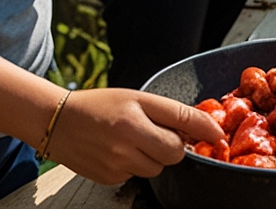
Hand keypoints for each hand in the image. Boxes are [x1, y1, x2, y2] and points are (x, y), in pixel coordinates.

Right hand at [44, 88, 222, 185]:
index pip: (182, 123)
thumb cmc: (99, 105)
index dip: (205, 129)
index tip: (218, 134)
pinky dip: (136, 165)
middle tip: (159, 132)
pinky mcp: (109, 178)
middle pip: (174, 153)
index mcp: (134, 117)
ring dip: (155, 156)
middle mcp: (126, 142)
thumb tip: (201, 126)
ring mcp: (117, 164)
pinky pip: (138, 175)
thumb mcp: (136, 97)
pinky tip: (121, 151)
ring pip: (158, 168)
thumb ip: (169, 112)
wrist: (57, 122)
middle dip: (174, 144)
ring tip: (135, 140)